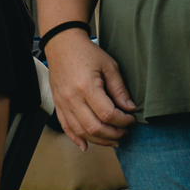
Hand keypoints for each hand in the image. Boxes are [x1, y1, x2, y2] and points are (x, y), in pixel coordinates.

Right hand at [45, 31, 135, 148]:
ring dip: (99, 139)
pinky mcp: (57, 103)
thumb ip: (119, 89)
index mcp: (86, 87)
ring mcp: (62, 102)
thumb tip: (129, 109)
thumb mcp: (109, 66)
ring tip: (112, 139)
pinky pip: (65, 126)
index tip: (131, 119)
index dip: (123, 121)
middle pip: (94, 127)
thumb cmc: (86, 52)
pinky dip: (75, 138)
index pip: (108, 114)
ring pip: (81, 131)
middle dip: (113, 134)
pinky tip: (86, 145)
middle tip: (125, 131)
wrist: (61, 44)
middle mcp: (72, 97)